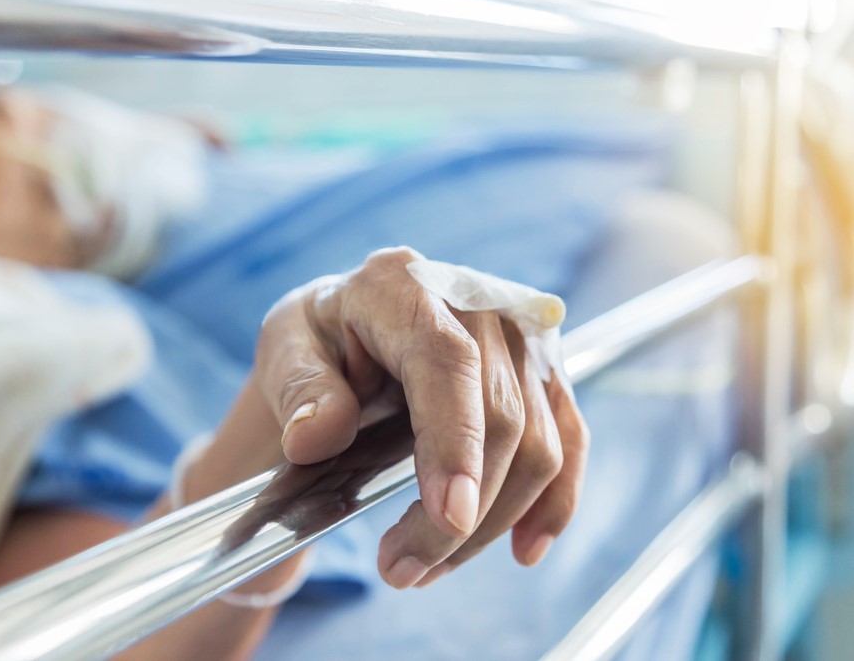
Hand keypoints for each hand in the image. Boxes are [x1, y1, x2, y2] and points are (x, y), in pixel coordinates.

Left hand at [254, 246, 589, 587]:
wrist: (353, 332)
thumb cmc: (319, 341)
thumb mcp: (284, 348)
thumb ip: (299, 388)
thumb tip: (316, 435)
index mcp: (402, 284)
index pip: (446, 361)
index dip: (454, 441)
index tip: (450, 516)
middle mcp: (476, 300)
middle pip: (500, 417)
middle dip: (459, 516)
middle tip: (400, 570)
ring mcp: (520, 335)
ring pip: (538, 444)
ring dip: (490, 524)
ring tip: (425, 565)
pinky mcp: (543, 373)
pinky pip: (569, 441)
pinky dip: (553, 503)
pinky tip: (524, 549)